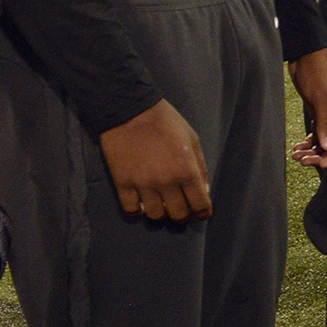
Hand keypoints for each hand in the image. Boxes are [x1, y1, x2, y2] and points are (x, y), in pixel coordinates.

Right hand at [97, 100, 212, 222]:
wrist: (130, 111)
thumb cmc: (166, 122)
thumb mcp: (192, 139)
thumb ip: (200, 167)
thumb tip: (203, 190)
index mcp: (187, 171)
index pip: (200, 205)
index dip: (203, 212)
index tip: (201, 213)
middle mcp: (166, 182)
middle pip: (178, 215)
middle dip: (182, 214)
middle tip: (179, 207)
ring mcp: (143, 184)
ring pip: (155, 216)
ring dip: (161, 213)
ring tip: (160, 203)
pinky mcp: (122, 183)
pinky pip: (131, 210)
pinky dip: (137, 212)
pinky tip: (141, 205)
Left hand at [287, 48, 326, 167]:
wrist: (306, 54)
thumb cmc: (319, 71)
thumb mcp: (323, 97)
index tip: (321, 164)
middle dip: (322, 155)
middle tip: (304, 161)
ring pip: (326, 140)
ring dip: (313, 150)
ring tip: (297, 156)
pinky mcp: (320, 112)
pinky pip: (318, 133)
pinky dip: (309, 142)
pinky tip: (297, 147)